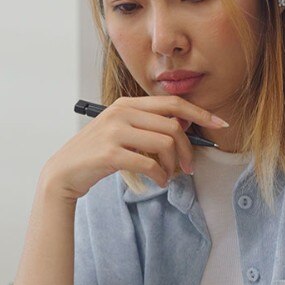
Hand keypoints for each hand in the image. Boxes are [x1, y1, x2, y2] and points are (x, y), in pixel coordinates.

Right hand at [41, 96, 229, 201]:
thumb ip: (147, 125)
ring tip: (170, 176)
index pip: (172, 103)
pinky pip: (150, 163)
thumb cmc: (96, 154)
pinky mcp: (110, 153)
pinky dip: (161, 176)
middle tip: (189, 167)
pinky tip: (159, 182)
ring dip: (174, 165)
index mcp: (126, 104)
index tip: (220, 124)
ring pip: (165, 143)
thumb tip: (185, 125)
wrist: (64, 172)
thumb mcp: (121, 131)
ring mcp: (114, 131)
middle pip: (173, 126)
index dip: (200, 112)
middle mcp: (121, 112)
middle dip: (187, 149)